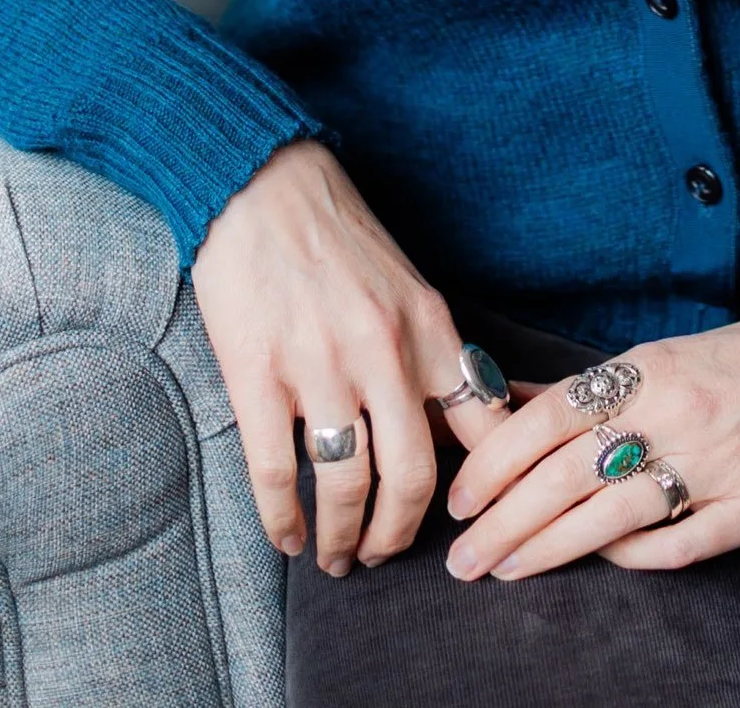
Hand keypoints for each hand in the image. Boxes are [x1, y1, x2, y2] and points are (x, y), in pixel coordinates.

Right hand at [191, 140, 510, 575]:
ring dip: (343, 538)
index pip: (480, 428)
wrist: (259, 181)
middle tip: (384, 556)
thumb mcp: (405, 284)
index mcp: (428, 326)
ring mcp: (318, 364)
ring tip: (335, 557)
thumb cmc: (335, 232)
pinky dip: (284, 520)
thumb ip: (427, 352)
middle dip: (399, 535)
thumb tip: (452, 430)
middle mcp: (382, 350)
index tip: (470, 523)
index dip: (482, 491)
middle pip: (413, 478)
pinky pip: (276, 474)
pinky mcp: (257, 372)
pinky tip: (288, 536)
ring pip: (346, 486)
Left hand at [443, 314, 739, 580]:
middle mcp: (676, 414)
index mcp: (649, 368)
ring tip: (504, 569)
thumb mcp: (662, 354)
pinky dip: (630, 558)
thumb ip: (587, 386)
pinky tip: (598, 562)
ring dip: (548, 548)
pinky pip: (677, 546)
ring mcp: (715, 464)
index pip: (548, 419)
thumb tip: (509, 398)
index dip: (495, 462)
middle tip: (463, 558)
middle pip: (566, 476)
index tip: (460, 498)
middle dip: (504, 522)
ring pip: (610, 517)